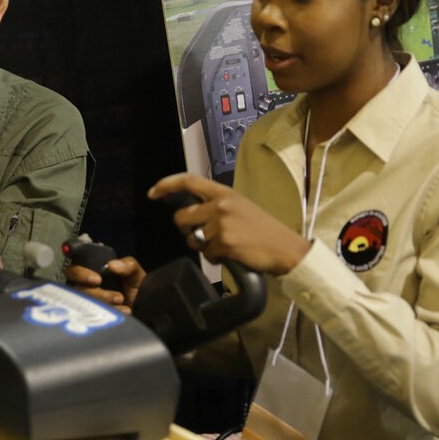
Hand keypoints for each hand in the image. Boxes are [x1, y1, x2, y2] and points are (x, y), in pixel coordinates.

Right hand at [65, 256, 146, 312]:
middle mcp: (86, 287)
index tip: (97, 279)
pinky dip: (112, 310)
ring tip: (120, 299)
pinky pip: (96, 314)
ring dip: (103, 298)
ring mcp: (89, 302)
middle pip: (76, 287)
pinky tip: (124, 310)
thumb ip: (127, 265)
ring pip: (85, 301)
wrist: (144, 308)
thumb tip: (111, 265)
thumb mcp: (135, 272)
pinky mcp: (94, 315)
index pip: (73, 269)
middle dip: (91, 288)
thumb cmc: (136, 287)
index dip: (79, 273)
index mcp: (92, 272)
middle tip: (102, 284)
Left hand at [148, 173, 310, 275]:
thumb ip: (216, 205)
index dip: (166, 184)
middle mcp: (221, 205)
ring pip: (193, 239)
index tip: (153, 193)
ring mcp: (222, 225)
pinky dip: (215, 258)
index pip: (188, 181)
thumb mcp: (240, 206)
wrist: (286, 249)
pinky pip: (206, 254)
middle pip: (182, 217)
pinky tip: (232, 254)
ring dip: (203, 246)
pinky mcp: (224, 244)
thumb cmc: (264, 230)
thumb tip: (189, 212)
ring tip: (225, 245)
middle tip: (202, 235)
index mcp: (224, 193)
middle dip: (186, 229)